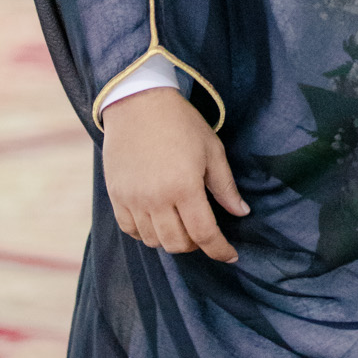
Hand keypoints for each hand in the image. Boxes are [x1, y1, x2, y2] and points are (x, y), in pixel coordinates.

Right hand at [102, 87, 248, 261]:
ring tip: (181, 222)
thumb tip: (241, 212)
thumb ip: (225, 186)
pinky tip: (157, 220)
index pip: (204, 234)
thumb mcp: (212, 150)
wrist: (139, 102)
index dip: (219, 250)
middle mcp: (156, 199)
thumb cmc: (181, 123)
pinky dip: (146, 233)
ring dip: (171, 239)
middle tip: (204, 231)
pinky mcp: (116, 195)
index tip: (230, 255)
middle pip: (177, 243)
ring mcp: (132, 199)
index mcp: (184, 187)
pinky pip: (130, 230)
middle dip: (196, 244)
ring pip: (153, 241)